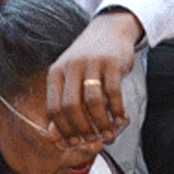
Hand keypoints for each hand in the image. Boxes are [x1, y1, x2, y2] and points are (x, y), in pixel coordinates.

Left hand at [46, 10, 142, 144]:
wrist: (110, 30)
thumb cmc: (88, 60)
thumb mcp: (70, 78)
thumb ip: (62, 105)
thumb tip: (55, 137)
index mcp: (56, 72)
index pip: (54, 108)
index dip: (63, 130)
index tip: (74, 143)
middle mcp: (71, 66)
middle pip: (71, 107)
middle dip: (82, 129)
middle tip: (92, 140)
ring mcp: (92, 63)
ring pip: (93, 102)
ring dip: (101, 123)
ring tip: (108, 134)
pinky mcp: (112, 63)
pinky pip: (113, 93)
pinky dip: (117, 110)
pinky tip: (120, 120)